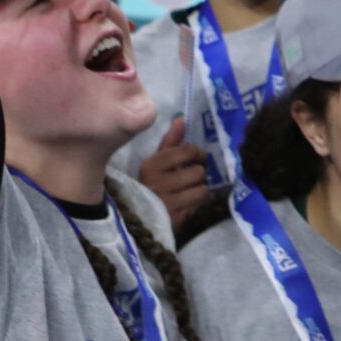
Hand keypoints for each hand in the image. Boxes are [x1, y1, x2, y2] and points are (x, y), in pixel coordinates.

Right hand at [138, 119, 212, 237]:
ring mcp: (166, 204)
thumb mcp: (155, 162)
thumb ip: (170, 141)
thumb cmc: (149, 185)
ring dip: (201, 191)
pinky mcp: (175, 221)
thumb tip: (181, 118)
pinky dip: (198, 206)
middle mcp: (157, 184)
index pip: (187, 151)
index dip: (199, 154)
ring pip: (202, 191)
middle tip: (194, 178)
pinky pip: (199, 208)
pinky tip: (189, 205)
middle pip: (198, 172)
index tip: (199, 158)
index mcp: (151, 166)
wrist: (138, 220)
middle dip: (199, 175)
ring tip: (192, 192)